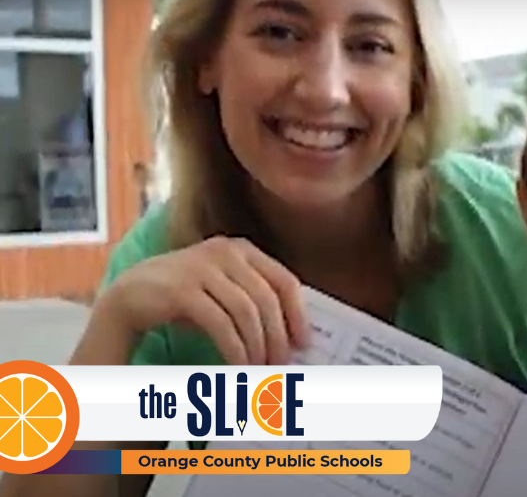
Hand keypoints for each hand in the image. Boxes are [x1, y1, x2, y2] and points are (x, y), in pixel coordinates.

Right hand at [94, 236, 308, 364]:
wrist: (130, 295)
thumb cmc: (186, 298)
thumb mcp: (224, 291)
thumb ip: (254, 301)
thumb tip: (290, 338)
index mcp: (242, 249)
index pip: (284, 280)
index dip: (297, 314)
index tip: (304, 343)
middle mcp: (225, 252)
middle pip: (267, 299)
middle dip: (277, 337)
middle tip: (281, 365)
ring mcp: (202, 267)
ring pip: (246, 312)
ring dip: (257, 346)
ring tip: (259, 370)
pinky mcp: (182, 289)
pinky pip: (220, 323)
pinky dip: (234, 349)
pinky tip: (239, 366)